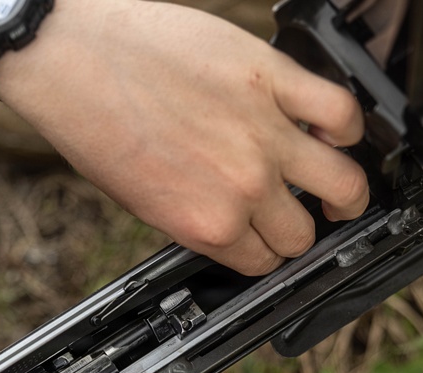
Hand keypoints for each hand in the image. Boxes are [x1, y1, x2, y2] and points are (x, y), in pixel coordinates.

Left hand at [0, 0, 369, 275]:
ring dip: (345, 193)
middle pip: (302, 234)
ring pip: (342, 182)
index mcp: (204, 224)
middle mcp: (240, 187)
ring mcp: (264, 133)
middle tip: (302, 216)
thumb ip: (192, 217)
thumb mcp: (138, 200)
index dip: (267, 255)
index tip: (269, 242)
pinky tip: (334, 129)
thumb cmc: (92, 124)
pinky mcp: (273, 78)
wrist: (75, 60)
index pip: (262, 262)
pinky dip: (347, 125)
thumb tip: (225, 225)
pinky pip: (340, 111)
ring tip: (340, 188)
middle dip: (300, 230)